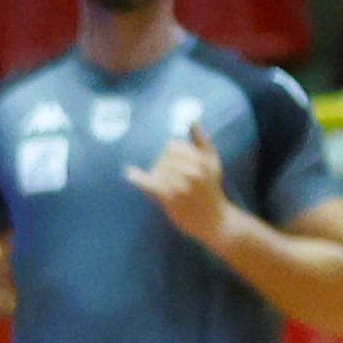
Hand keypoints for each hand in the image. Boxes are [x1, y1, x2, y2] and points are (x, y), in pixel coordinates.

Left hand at [125, 121, 232, 251]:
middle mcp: (191, 170)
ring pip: (157, 169)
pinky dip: (138, 178)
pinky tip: (129, 174)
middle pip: (163, 157)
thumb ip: (202, 141)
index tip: (173, 164)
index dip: (169, 153)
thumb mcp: (213, 162)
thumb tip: (192, 121)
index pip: (172, 146)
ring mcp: (180, 184)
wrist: (214, 221)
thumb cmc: (212, 190)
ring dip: (156, 175)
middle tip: (171, 179)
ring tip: (167, 187)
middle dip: (162, 165)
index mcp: (201, 159)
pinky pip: (150, 184)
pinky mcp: (169, 199)